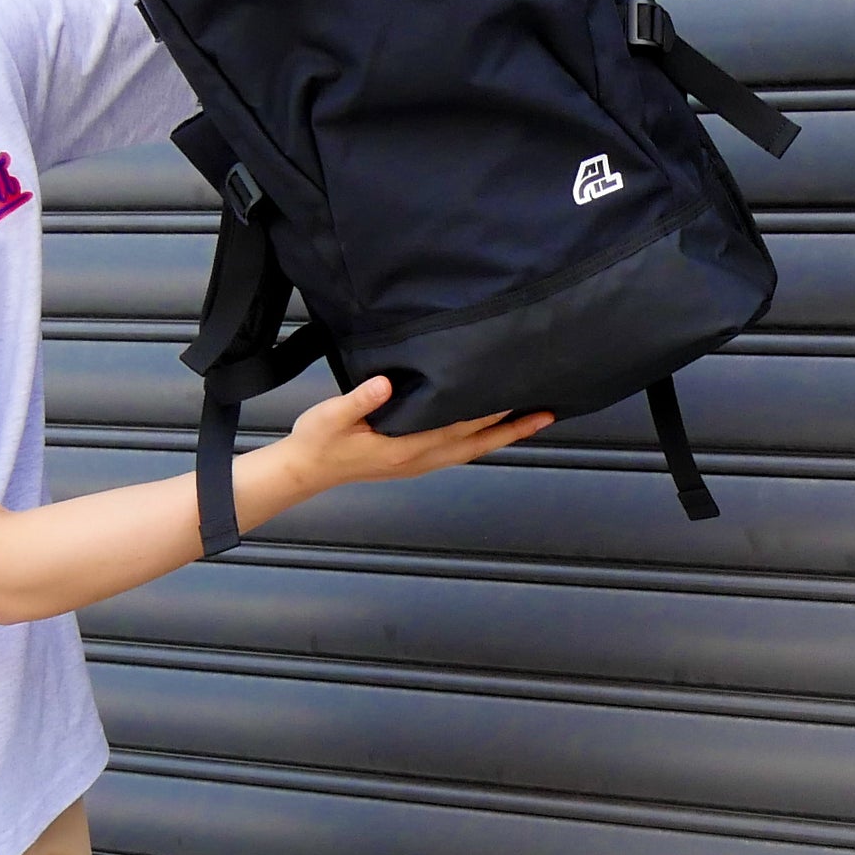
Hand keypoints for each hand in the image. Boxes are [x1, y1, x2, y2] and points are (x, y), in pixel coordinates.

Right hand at [281, 375, 552, 494]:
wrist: (307, 470)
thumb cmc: (318, 439)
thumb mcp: (330, 415)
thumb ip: (359, 399)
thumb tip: (386, 383)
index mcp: (403, 447)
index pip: (456, 427)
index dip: (487, 412)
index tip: (515, 394)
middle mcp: (419, 459)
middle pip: (476, 444)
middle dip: (512, 429)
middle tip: (547, 412)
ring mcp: (419, 463)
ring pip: (472, 450)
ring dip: (505, 436)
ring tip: (535, 420)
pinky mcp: (415, 461)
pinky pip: (460, 450)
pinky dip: (484, 440)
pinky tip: (495, 428)